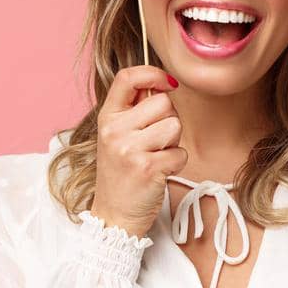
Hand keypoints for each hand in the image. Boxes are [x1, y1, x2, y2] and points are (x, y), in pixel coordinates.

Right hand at [90, 65, 186, 236]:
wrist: (114, 214)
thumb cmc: (123, 172)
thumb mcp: (118, 136)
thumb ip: (135, 110)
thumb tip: (164, 83)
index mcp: (107, 117)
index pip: (127, 78)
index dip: (153, 73)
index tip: (169, 83)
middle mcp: (114, 130)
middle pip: (163, 102)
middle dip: (169, 120)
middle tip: (155, 142)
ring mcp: (129, 149)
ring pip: (175, 125)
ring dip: (174, 142)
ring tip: (156, 156)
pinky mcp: (147, 168)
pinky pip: (180, 152)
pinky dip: (177, 163)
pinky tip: (160, 172)